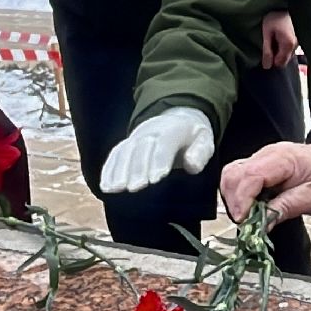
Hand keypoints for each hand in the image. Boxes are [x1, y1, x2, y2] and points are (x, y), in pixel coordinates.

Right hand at [99, 107, 216, 193]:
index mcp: (173, 130)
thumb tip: (191, 165)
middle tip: (135, 188)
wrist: (175, 120)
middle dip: (137, 169)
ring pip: (124, 152)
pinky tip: (105, 187)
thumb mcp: (204, 141)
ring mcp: (135, 138)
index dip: (158, 161)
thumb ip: (200, 153)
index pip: (164, 144)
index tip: (155, 179)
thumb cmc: (191, 138)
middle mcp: (150, 132)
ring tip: (115, 189)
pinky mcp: (125, 146)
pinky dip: (108, 170)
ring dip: (118, 171)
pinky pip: (114, 156)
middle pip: (141, 149)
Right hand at [220, 140, 310, 226]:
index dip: (242, 199)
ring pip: (230, 175)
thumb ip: (286, 208)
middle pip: (233, 174)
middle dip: (233, 201)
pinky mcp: (256, 165)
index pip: (251, 175)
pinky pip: (237, 177)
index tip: (244, 221)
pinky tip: (248, 208)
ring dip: (232, 198)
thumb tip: (261, 224)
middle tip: (246, 223)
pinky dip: (236, 194)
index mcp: (282, 159)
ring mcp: (259, 158)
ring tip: (247, 217)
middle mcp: (265, 155)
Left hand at [260, 10, 296, 69]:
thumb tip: (267, 67)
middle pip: (285, 60)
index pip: (280, 63)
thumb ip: (267, 51)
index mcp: (288, 45)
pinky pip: (290, 50)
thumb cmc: (273, 18)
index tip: (267, 49)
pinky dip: (284, 47)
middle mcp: (296, 45)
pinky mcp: (299, 39)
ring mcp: (299, 42)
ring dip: (280, 52)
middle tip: (270, 43)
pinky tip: (280, 38)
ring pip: (288, 56)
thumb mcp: (267, 34)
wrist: (282, 5)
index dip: (271, 59)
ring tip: (274, 39)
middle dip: (276, 56)